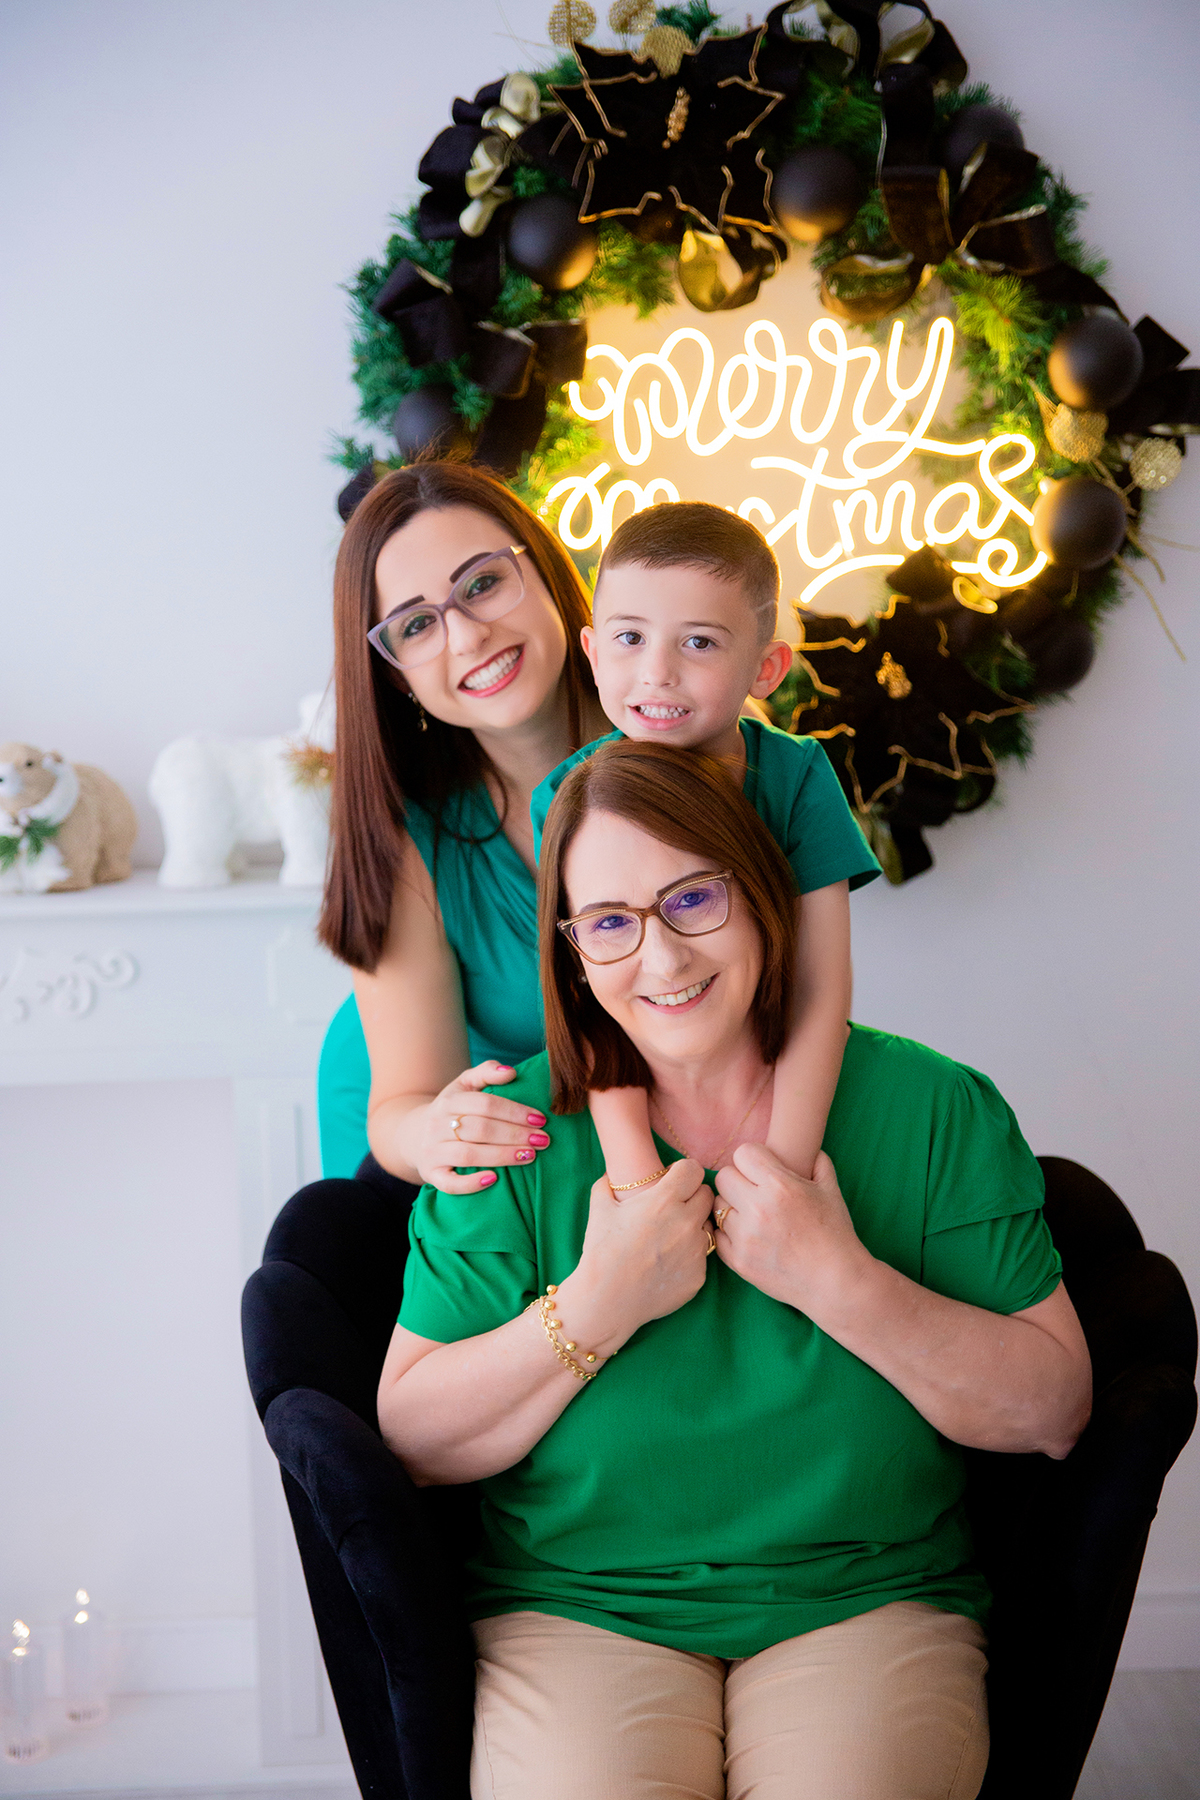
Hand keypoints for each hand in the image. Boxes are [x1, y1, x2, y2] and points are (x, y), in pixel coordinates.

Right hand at [413, 1062, 551, 1191]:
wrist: (414, 1134)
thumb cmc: (451, 1109)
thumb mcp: (464, 1085)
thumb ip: (486, 1072)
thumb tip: (510, 1072)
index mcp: (449, 1101)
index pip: (485, 1104)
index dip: (515, 1111)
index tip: (540, 1119)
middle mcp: (437, 1125)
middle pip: (480, 1129)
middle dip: (514, 1134)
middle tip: (542, 1140)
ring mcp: (432, 1151)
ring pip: (468, 1154)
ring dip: (501, 1156)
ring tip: (529, 1156)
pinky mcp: (431, 1175)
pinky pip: (450, 1183)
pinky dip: (471, 1184)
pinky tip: (494, 1179)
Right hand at [561, 1160, 712, 1352]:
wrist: (606, 1300)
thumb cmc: (601, 1252)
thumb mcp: (600, 1209)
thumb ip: (608, 1184)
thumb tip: (612, 1173)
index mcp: (664, 1200)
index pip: (694, 1170)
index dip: (683, 1172)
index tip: (673, 1179)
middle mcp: (686, 1222)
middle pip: (707, 1195)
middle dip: (693, 1196)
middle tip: (675, 1206)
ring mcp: (696, 1251)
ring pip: (707, 1226)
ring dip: (693, 1226)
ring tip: (670, 1237)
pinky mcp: (699, 1275)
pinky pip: (702, 1256)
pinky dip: (689, 1256)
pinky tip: (668, 1262)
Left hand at [713, 1144, 873, 1325]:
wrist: (835, 1282)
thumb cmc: (836, 1234)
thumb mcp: (831, 1190)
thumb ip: (817, 1162)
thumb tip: (806, 1147)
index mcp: (780, 1186)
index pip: (742, 1153)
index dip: (753, 1159)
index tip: (761, 1169)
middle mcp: (758, 1209)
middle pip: (724, 1177)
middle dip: (738, 1181)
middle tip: (752, 1192)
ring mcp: (745, 1237)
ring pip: (717, 1206)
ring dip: (731, 1207)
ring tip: (751, 1215)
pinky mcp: (738, 1261)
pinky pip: (716, 1234)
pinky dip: (728, 1233)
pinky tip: (747, 1235)